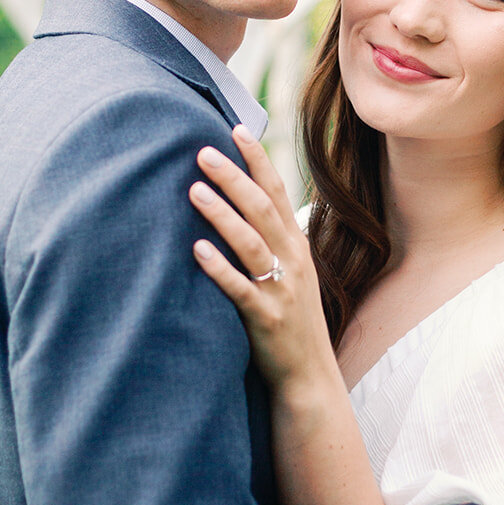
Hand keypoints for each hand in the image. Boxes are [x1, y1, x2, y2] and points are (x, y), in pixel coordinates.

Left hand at [189, 125, 335, 393]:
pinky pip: (240, 288)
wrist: (309, 376)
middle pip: (263, 208)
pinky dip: (219, 267)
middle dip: (234, 177)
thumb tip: (245, 201)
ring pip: (251, 242)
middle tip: (203, 152)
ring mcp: (281, 289)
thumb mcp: (290, 271)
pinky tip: (197, 250)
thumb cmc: (290, 319)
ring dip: (222, 214)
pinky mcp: (265, 318)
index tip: (237, 128)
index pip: (277, 190)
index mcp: (297, 243)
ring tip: (194, 190)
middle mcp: (293, 260)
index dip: (257, 159)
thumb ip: (271, 238)